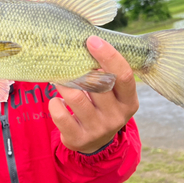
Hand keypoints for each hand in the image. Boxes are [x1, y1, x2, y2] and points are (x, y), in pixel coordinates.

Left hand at [49, 36, 138, 153]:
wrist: (94, 143)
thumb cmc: (102, 106)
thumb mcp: (112, 94)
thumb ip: (107, 73)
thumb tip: (88, 41)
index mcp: (129, 101)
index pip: (124, 75)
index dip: (109, 55)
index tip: (92, 39)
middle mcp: (117, 116)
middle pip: (98, 85)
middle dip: (79, 69)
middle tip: (66, 61)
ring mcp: (98, 129)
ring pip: (76, 97)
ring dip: (63, 84)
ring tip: (59, 79)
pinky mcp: (79, 139)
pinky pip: (61, 115)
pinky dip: (54, 103)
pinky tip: (56, 101)